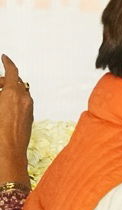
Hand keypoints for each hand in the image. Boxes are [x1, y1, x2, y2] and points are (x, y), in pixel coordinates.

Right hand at [0, 54, 34, 184]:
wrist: (8, 152)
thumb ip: (0, 92)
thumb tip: (1, 90)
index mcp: (13, 93)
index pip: (12, 71)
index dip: (7, 62)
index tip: (4, 57)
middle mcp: (25, 99)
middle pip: (15, 82)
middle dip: (3, 80)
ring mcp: (29, 109)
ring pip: (20, 93)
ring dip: (9, 90)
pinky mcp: (30, 118)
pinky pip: (23, 103)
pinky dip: (14, 100)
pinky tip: (3, 107)